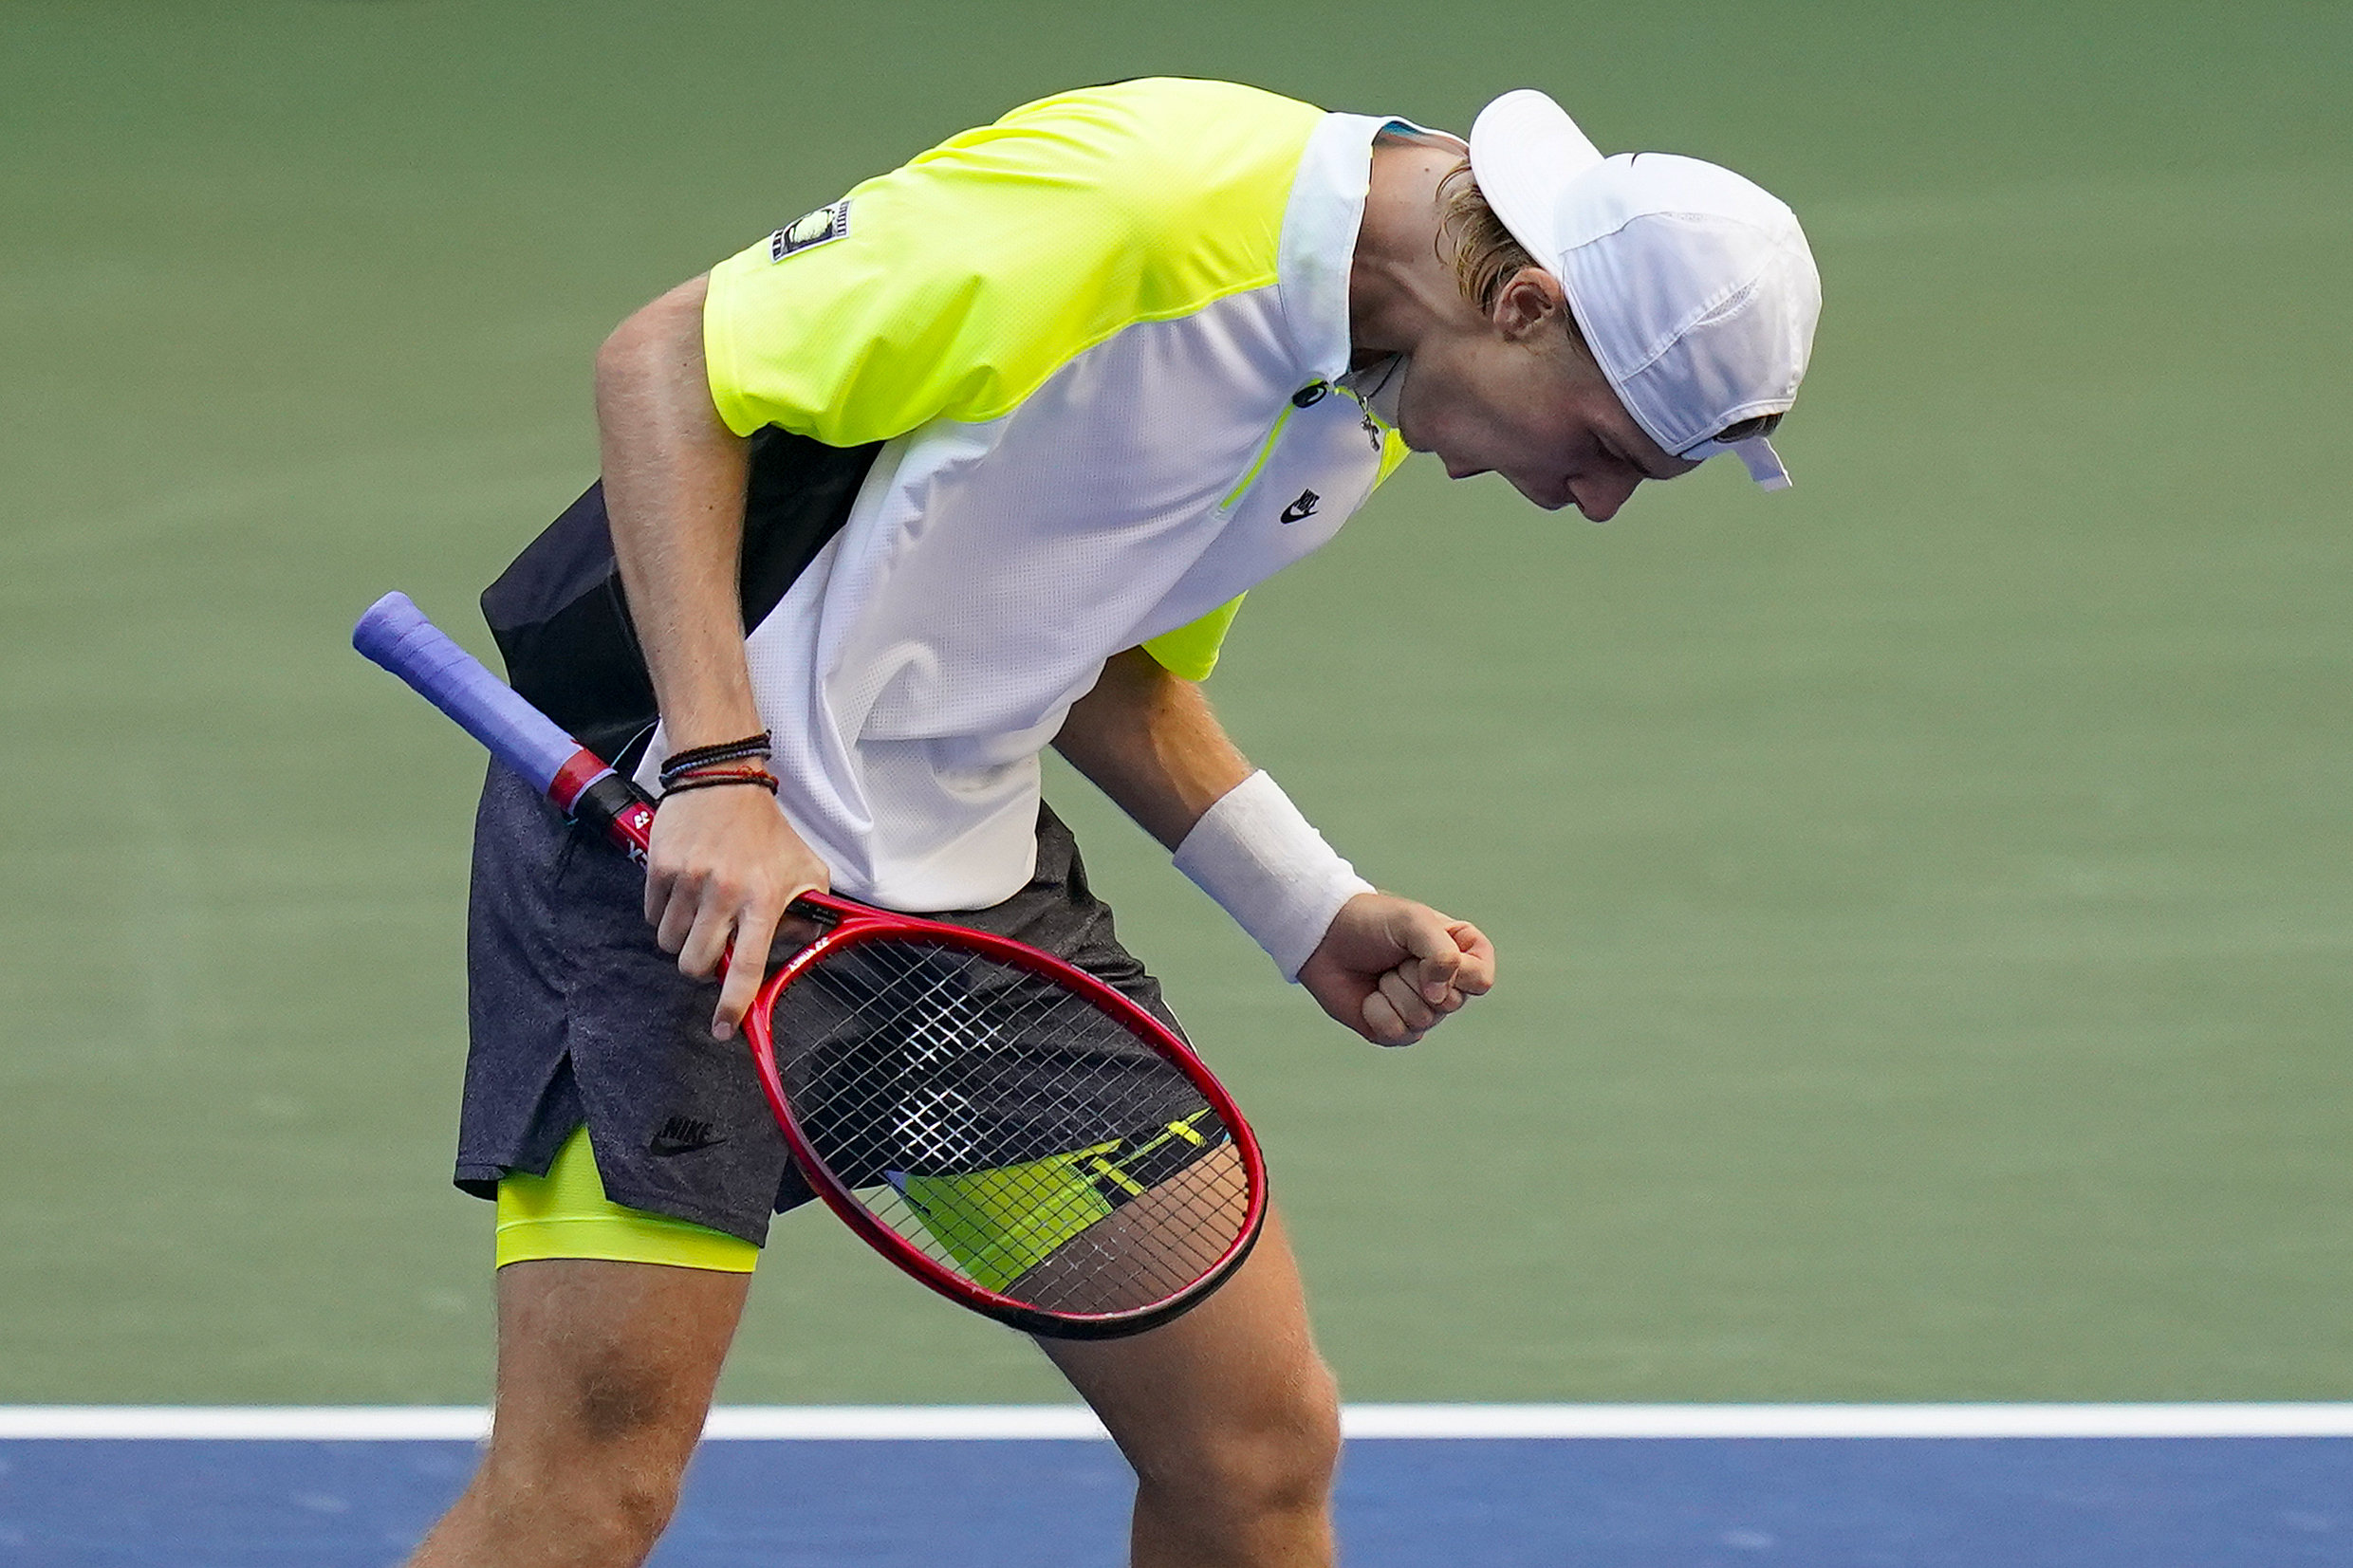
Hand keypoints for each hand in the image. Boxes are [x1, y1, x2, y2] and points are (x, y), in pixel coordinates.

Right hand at [644, 785, 830, 1039]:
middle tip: (712, 947)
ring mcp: (688, 880)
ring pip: (670, 944)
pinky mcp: (659, 869)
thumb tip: (801, 952)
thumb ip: (809, 914)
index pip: (745, 965)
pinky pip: (652, 917)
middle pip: (696, 964)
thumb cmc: (767, 832)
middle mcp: (725, 892)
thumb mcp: (806, 870)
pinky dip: (664, 915)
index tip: (722, 1029)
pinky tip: (682, 893)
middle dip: (701, 968)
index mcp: (764, 897)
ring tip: (699, 913)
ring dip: (682, 940)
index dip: (732, 1005)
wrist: (722, 780)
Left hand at [1296, 893, 1495, 1046]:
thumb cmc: (1372, 921)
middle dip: (1415, 977)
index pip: (1481, 979)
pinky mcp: (1395, 1030)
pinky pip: (1398, 1034)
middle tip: (1396, 958)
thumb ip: (1442, 953)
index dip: (1457, 971)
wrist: (1325, 937)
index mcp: (1461, 953)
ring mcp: (1423, 1010)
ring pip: (1423, 1019)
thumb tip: (1439, 999)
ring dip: (1393, 992)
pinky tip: (1370, 995)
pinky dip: (1377, 1012)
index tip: (1428, 949)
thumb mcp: (1414, 921)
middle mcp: (1447, 985)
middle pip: (1451, 1003)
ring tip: (1382, 973)